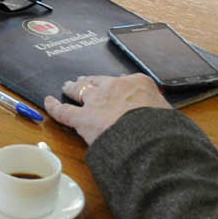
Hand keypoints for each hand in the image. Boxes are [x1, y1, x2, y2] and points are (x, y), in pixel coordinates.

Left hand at [42, 74, 168, 145]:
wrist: (149, 137)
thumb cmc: (164, 129)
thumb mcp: (170, 116)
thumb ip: (162, 115)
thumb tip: (170, 124)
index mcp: (140, 84)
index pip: (127, 82)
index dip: (119, 86)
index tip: (118, 88)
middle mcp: (116, 87)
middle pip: (100, 81)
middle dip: (92, 81)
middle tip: (86, 81)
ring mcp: (98, 100)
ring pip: (81, 90)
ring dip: (73, 88)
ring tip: (68, 86)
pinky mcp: (84, 117)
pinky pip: (64, 110)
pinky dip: (54, 106)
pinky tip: (47, 102)